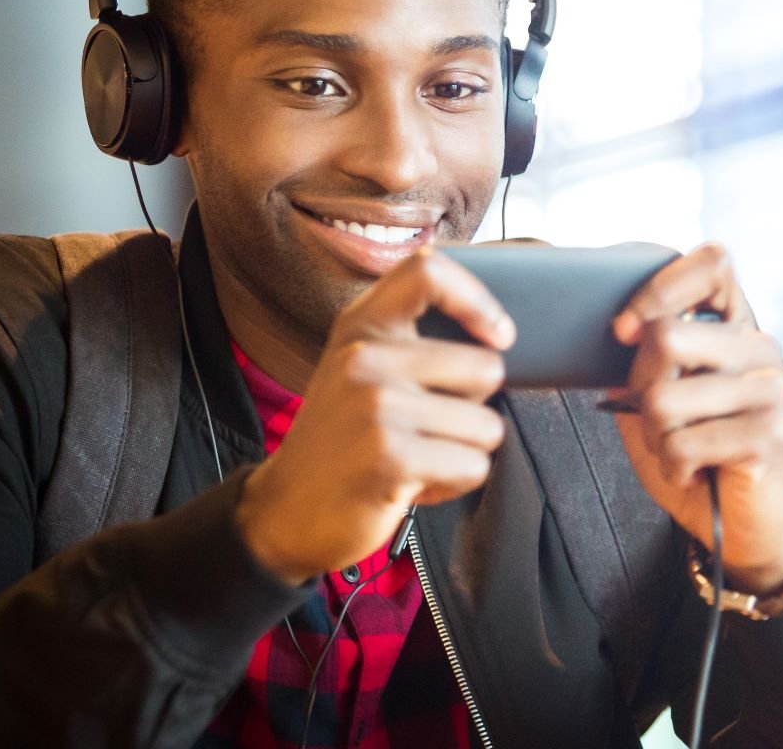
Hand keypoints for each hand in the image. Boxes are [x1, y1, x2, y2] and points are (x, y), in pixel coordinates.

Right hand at [235, 248, 516, 583]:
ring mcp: (377, 407)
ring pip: (488, 426)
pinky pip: (474, 466)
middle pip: (487, 367)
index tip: (498, 335)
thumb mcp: (360, 369)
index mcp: (361, 327)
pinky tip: (412, 483)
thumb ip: (410, 340)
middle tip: (427, 427)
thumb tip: (497, 332)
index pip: (429, 271)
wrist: (284, 512)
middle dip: (474, 408)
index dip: (478, 300)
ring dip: (463, 452)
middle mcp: (365, 357)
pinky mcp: (391, 457)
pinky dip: (454, 482)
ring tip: (416, 456)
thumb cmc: (341, 439)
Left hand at [607, 243, 782, 593]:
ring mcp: (769, 390)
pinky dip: (673, 466)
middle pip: (667, 336)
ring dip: (656, 437)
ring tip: (680, 448)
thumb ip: (643, 363)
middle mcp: (760, 348)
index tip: (624, 330)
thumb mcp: (657, 399)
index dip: (658, 289)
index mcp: (736, 327)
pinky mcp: (768, 436)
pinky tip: (694, 471)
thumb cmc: (694, 453)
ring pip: (665, 399)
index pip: (712, 264)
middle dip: (640, 386)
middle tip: (657, 416)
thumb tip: (622, 332)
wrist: (740, 524)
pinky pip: (683, 444)